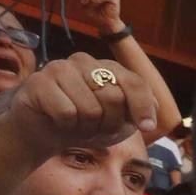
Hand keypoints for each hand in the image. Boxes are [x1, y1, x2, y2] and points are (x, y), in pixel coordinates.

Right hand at [4, 52, 155, 153]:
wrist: (46, 132)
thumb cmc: (86, 124)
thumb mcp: (120, 122)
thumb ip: (139, 111)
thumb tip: (156, 107)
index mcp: (107, 68)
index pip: (135, 82)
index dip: (143, 106)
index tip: (147, 127)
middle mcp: (85, 62)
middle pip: (114, 98)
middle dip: (109, 124)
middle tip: (97, 127)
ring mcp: (60, 68)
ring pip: (90, 108)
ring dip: (87, 127)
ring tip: (78, 124)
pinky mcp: (39, 82)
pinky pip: (67, 113)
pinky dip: (66, 126)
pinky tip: (59, 121)